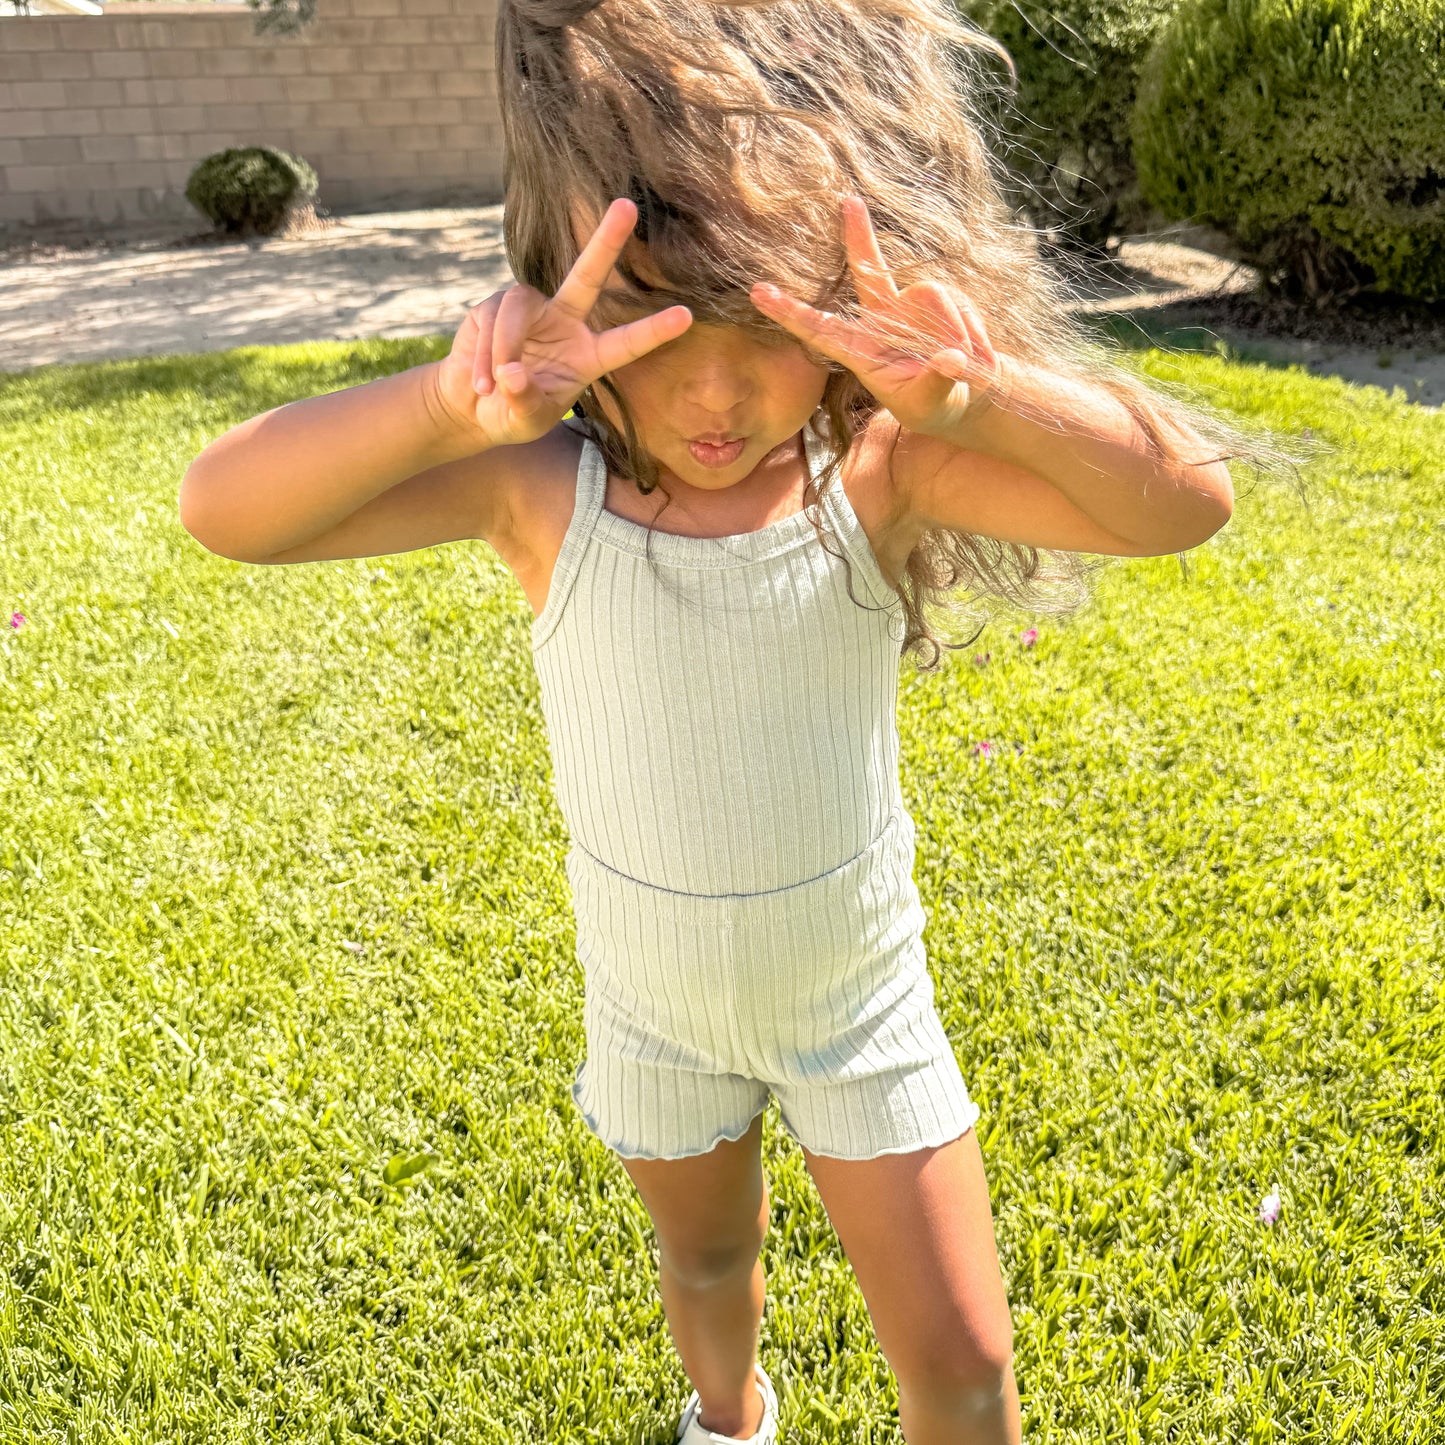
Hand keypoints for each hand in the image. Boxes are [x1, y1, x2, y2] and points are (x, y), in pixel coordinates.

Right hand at [430, 197, 692, 447]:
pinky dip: (483, 357)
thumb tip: (512, 373)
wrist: (473, 407)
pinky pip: (491, 321)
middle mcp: (564, 323)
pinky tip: (480, 381)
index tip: (686, 316)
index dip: (653, 330)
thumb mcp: (524, 420)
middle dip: (606, 241)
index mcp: (587, 355)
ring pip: (517, 311)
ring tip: (492, 387)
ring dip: (503, 349)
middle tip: (628, 206)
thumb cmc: (511, 416)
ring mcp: (530, 310)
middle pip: (588, 275)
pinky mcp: (494, 306)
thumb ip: (525, 402)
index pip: (625, 342)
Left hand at [749, 195, 1005, 437]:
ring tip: (967, 365)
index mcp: (862, 352)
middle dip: (859, 236)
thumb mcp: (930, 405)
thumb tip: (949, 360)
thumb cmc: (933, 407)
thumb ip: (936, 383)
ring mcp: (911, 306)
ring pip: (932, 293)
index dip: (790, 312)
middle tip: (849, 201)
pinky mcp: (940, 301)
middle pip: (866, 271)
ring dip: (955, 330)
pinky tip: (977, 356)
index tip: (758, 293)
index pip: (819, 330)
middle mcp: (882, 321)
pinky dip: (972, 332)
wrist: (965, 397)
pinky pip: (958, 303)